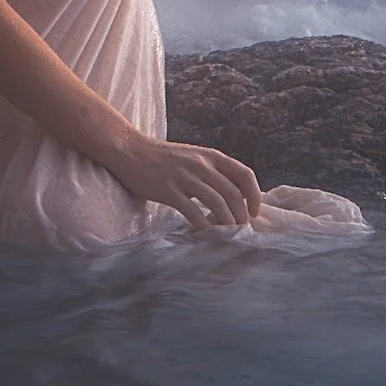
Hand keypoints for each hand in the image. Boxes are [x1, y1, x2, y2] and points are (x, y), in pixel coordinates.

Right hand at [111, 131, 264, 231]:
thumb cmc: (164, 157)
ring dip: (225, 223)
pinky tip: (203, 234)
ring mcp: (185, 177)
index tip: (254, 212)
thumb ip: (213, 172)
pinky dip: (202, 227)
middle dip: (241, 216)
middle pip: (233, 194)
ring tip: (226, 234)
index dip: (255, 196)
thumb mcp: (194, 157)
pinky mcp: (169, 191)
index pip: (245, 175)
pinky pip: (193, 213)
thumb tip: (234, 196)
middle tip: (240, 230)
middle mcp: (202, 165)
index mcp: (212, 156)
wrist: (131, 151)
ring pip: (217, 204)